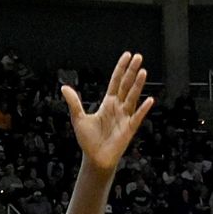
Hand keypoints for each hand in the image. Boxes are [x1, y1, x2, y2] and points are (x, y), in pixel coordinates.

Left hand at [61, 52, 152, 172]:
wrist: (94, 158)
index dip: (120, 69)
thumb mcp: (78, 118)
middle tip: (138, 56)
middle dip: (131, 71)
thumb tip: (64, 87)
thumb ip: (74, 102)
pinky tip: (149, 100)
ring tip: (142, 71)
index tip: (127, 55)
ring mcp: (125, 117)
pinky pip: (137, 117)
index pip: (116, 82)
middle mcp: (119, 108)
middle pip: (126, 86)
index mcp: (108, 104)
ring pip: (132, 97)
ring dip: (137, 85)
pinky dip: (142, 109)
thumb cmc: (88, 139)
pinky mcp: (129, 129)